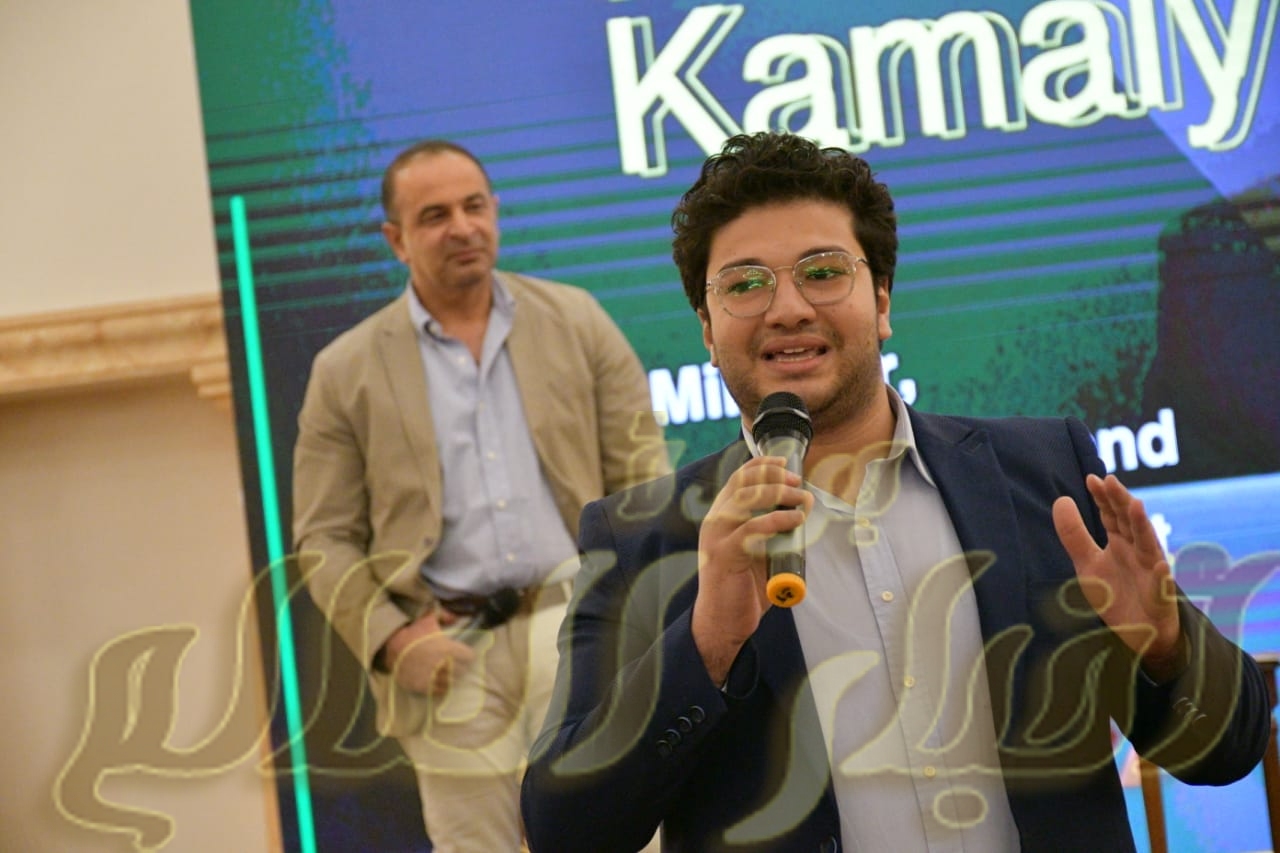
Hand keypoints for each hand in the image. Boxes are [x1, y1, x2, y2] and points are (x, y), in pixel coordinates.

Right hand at [382, 610, 475, 695]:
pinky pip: (439, 691)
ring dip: (452, 678)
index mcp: (448, 648)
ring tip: (450, 675)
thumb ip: (445, 615)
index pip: (469, 656)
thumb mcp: (428, 618)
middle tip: (458, 666)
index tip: (465, 655)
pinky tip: (440, 683)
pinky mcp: (424, 686)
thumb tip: (456, 617)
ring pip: (452, 682)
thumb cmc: (412, 631)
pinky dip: (441, 688)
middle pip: (462, 671)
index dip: (468, 655)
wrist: (392, 646)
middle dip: (462, 668)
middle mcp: (444, 664)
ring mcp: (434, 676)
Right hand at [692, 456, 812, 684]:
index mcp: (721, 516)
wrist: (721, 622)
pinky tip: (794, 520)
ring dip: (778, 494)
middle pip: (743, 483)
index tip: (785, 462)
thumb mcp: (759, 551)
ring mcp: (717, 537)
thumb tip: (802, 508)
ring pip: (746, 501)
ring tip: (801, 499)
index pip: (738, 478)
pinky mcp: (724, 555)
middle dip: (774, 477)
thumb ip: (773, 530)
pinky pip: (751, 530)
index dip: (761, 464)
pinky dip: (776, 521)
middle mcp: (715, 521)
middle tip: (798, 482)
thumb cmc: (742, 587)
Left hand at [1052, 474, 1180, 661]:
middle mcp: (1138, 552)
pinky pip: (1162, 587)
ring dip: (1142, 526)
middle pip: (1129, 522)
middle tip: (1110, 480)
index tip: (1092, 478)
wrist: (1139, 632)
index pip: (1111, 515)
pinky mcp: (1161, 597)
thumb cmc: (1116, 593)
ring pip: (1149, 545)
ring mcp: (1152, 573)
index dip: (1103, 497)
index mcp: (1120, 543)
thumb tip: (1061, 499)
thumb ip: (1074, 535)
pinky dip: (1162, 576)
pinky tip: (1160, 565)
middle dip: (1121, 501)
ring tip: (1135, 506)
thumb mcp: (1087, 563)